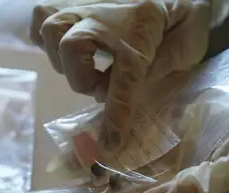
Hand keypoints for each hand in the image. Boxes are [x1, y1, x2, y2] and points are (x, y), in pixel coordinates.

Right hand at [31, 0, 221, 149]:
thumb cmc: (184, 15)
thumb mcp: (188, 44)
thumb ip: (163, 69)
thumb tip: (130, 99)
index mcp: (143, 23)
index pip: (124, 76)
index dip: (116, 113)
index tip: (111, 142)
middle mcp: (106, 10)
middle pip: (72, 47)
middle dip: (83, 79)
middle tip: (102, 86)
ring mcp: (83, 2)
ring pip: (51, 31)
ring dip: (65, 60)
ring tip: (88, 67)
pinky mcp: (70, 1)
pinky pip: (40, 20)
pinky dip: (47, 40)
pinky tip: (69, 50)